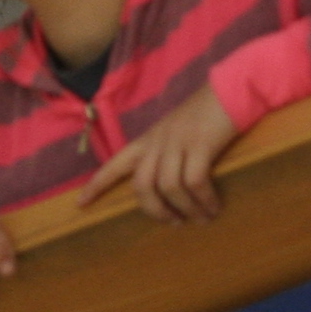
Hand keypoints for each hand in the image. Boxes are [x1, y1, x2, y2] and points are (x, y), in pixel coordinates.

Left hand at [81, 89, 240, 222]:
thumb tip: (168, 189)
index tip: (81, 203)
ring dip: (185, 209)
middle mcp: (157, 141)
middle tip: (173, 223)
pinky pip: (195, 181)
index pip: (115, 163)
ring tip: (201, 219)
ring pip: (168, 187)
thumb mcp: (175, 131)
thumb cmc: (204, 113)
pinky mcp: (201, 143)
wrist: (229, 89)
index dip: (97, 184)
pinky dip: (204, 199)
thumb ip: (165, 153)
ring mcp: (178, 141)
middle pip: (141, 185)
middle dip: (154, 210)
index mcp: (147, 140)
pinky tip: (213, 207)